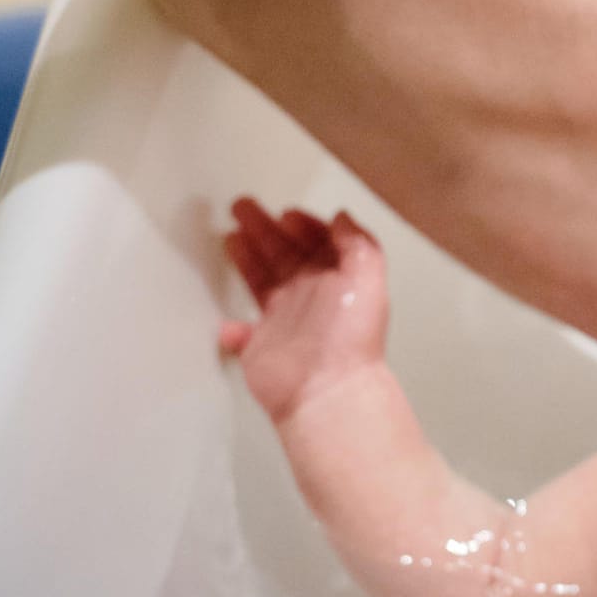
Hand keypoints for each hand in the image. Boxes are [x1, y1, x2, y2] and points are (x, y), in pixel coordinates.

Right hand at [219, 198, 387, 421]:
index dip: (303, 224)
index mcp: (338, 280)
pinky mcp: (260, 346)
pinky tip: (231, 320)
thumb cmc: (349, 339)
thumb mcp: (367, 278)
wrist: (325, 390)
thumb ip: (357, 243)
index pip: (319, 244)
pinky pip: (242, 332)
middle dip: (264, 229)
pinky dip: (233, 326)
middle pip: (284, 255)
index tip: (286, 212)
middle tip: (241, 207)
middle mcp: (312, 298)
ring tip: (230, 234)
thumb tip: (342, 218)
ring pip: (262, 281)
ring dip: (246, 257)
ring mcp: (285, 321)